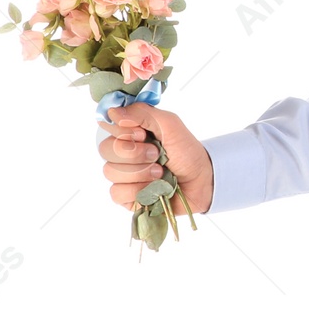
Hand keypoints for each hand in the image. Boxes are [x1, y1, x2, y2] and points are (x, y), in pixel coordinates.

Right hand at [99, 103, 214, 214]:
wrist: (202, 181)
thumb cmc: (187, 152)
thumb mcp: (170, 125)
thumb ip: (144, 114)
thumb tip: (113, 112)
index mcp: (132, 133)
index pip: (109, 128)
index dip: (125, 132)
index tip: (144, 134)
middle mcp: (124, 153)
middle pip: (106, 150)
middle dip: (134, 153)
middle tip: (156, 155)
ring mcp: (123, 175)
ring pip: (110, 172)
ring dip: (140, 172)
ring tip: (160, 173)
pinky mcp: (126, 196)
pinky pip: (116, 192)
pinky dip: (137, 190)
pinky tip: (152, 188)